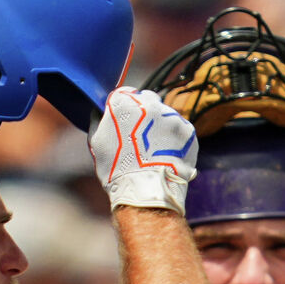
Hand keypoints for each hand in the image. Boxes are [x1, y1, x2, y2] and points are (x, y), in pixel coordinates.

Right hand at [91, 86, 197, 213]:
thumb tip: (100, 109)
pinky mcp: (188, 130)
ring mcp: (171, 116)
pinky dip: (174, 138)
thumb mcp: (96, 142)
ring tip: (154, 149)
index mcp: (124, 102)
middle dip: (144, 113)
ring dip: (160, 125)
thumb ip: (98, 119)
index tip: (126, 119)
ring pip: (165, 114)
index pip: (125, 92)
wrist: (147, 191)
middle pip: (148, 99)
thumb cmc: (117, 169)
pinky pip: (179, 129)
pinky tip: (166, 153)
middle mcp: (150, 103)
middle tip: (141, 136)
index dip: (125, 106)